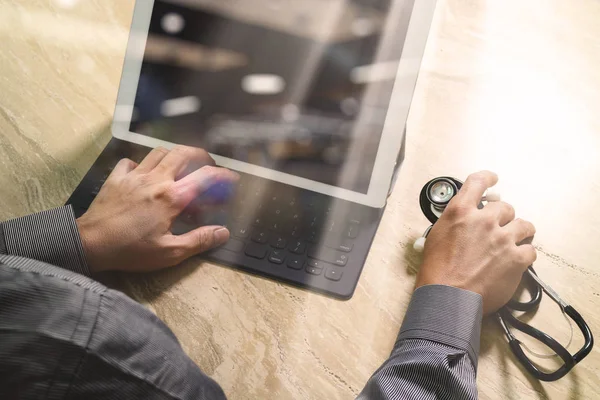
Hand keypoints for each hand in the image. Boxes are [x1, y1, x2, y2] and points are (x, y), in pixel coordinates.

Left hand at [77, 145, 238, 272]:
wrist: (90, 243)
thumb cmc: (130, 250)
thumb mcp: (170, 252)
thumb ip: (199, 240)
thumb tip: (222, 233)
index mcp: (172, 197)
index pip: (205, 177)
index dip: (223, 175)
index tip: (231, 178)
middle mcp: (155, 180)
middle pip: (183, 153)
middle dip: (200, 155)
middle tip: (207, 164)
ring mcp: (134, 176)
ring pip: (159, 152)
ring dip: (174, 155)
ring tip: (180, 166)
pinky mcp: (116, 178)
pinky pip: (131, 162)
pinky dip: (141, 164)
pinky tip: (143, 175)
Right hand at [416, 171, 536, 313]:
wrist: (448, 297)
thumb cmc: (436, 271)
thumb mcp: (436, 236)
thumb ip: (453, 223)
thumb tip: (462, 222)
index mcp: (460, 212)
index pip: (477, 182)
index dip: (487, 178)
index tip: (493, 178)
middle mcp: (484, 221)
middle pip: (505, 207)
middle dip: (502, 217)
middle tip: (498, 227)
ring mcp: (503, 239)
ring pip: (524, 225)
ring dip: (519, 232)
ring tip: (513, 241)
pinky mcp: (517, 259)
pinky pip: (530, 250)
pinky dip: (525, 254)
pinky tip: (517, 260)